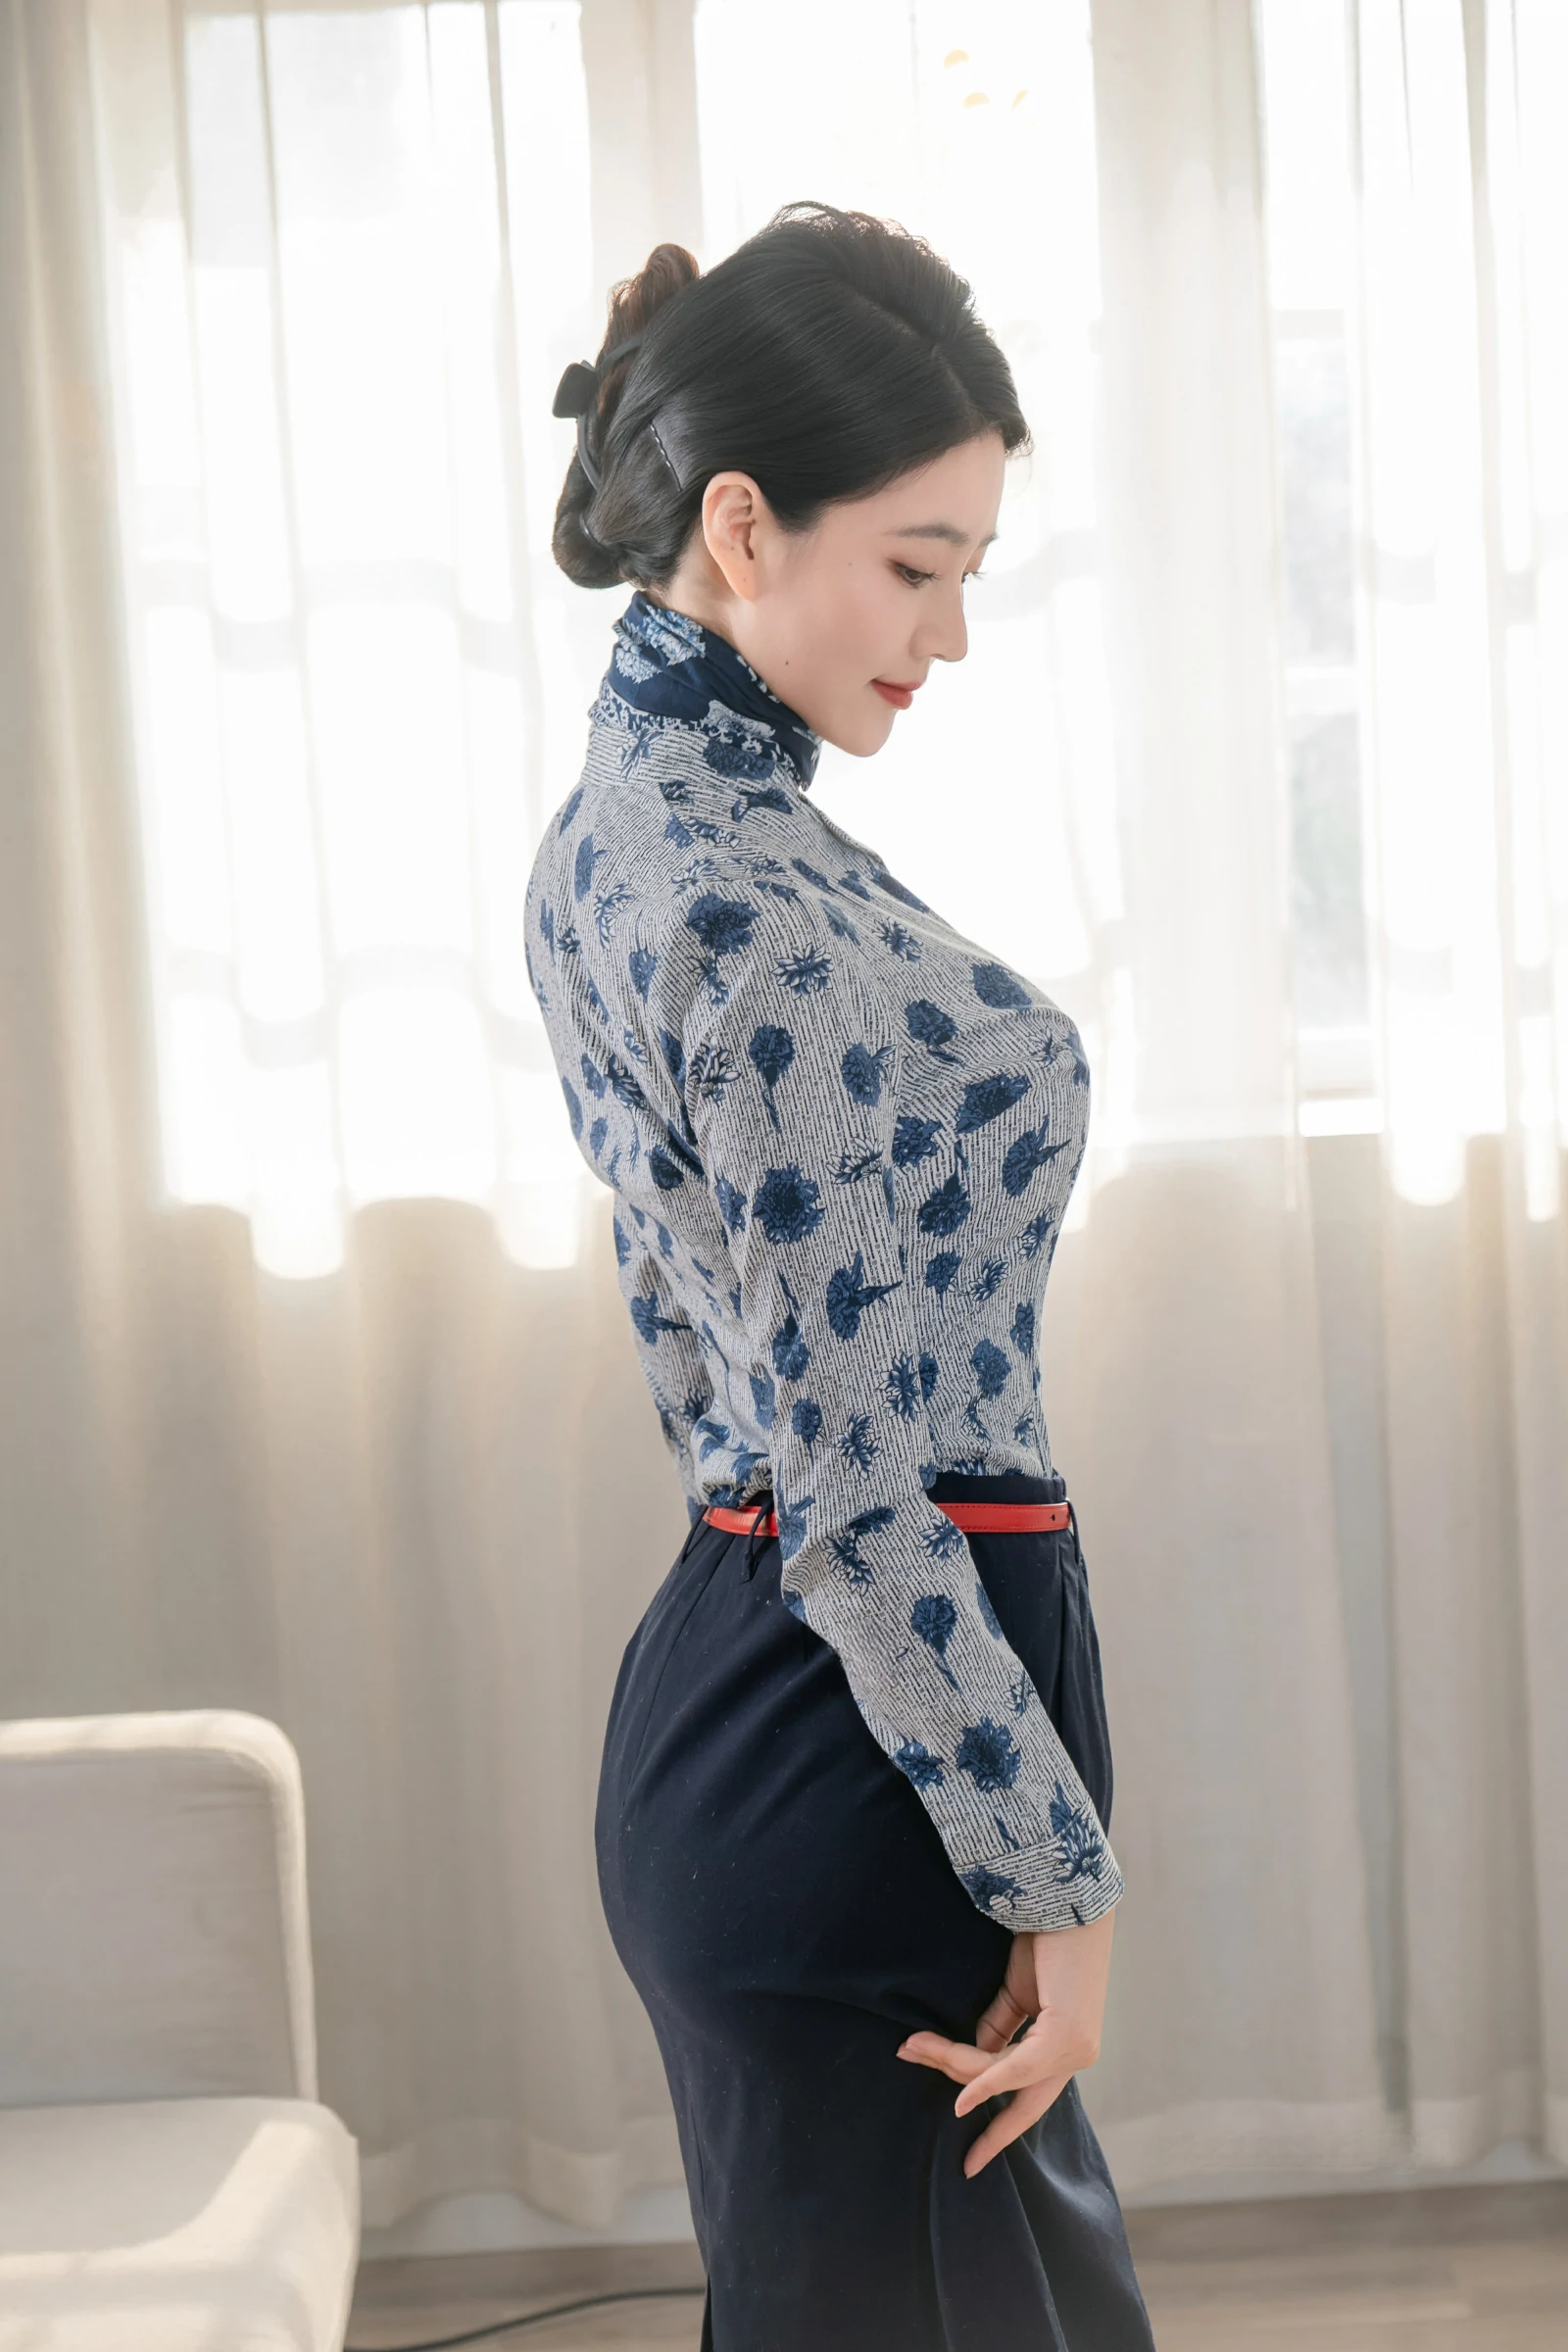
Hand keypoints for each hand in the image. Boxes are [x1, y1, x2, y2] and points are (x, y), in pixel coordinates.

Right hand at [896, 1907, 1114, 2176]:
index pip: (1029, 2101)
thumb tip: (973, 2064)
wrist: (1068, 1902)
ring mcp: (1075, 2051)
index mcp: (1064, 2046)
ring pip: (1002, 2076)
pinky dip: (985, 2082)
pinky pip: (1015, 2070)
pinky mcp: (1067, 2040)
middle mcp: (1076, 2055)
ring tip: (913, 2045)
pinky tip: (961, 2098)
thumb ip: (998, 2030)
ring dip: (954, 2062)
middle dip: (965, 2099)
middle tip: (911, 2062)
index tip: (970, 2163)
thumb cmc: (1046, 1939)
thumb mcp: (1016, 1993)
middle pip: (1011, 2095)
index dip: (998, 2131)